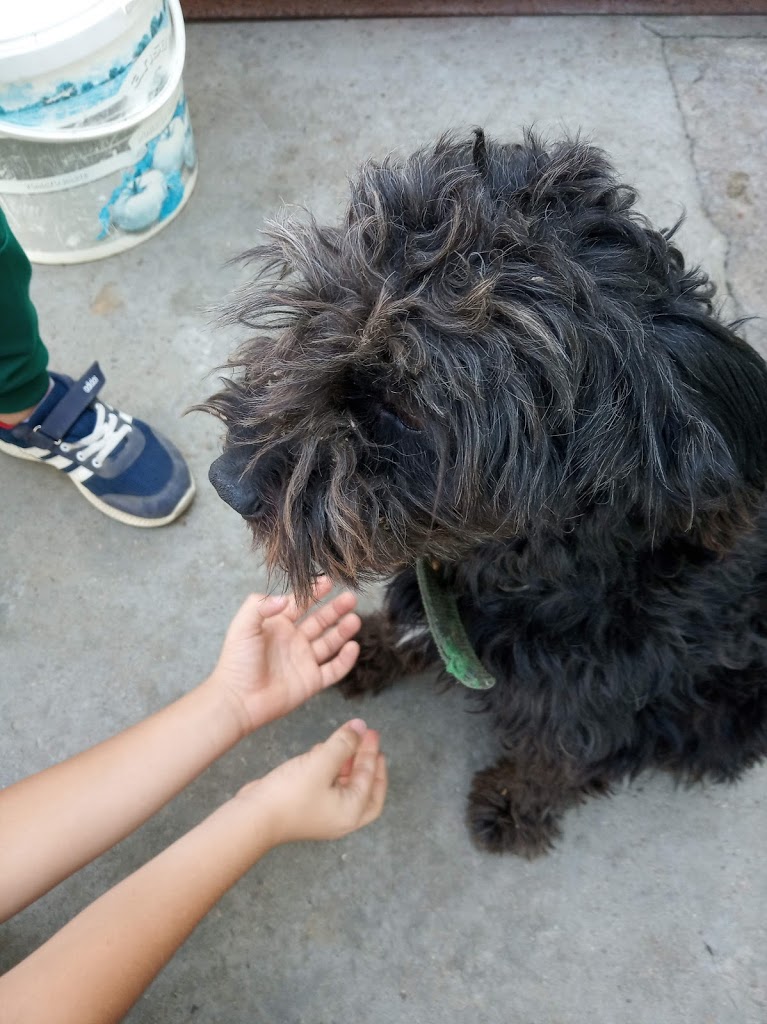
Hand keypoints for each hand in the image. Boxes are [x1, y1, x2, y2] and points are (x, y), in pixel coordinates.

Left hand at [207, 578, 361, 736]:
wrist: (238, 699)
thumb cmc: (237, 661)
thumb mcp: (243, 626)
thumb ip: (260, 606)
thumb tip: (285, 598)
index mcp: (278, 626)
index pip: (301, 605)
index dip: (314, 593)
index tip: (329, 581)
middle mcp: (294, 641)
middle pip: (320, 621)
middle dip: (336, 609)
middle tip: (350, 598)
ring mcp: (304, 661)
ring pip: (330, 643)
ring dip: (343, 631)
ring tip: (354, 620)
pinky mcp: (312, 681)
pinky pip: (334, 669)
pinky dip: (345, 660)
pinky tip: (352, 647)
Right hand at [237, 720, 386, 843]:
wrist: (253, 816)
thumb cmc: (290, 794)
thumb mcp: (321, 763)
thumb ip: (343, 744)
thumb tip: (360, 726)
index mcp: (352, 811)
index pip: (371, 780)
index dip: (371, 752)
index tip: (371, 731)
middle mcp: (341, 816)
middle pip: (365, 788)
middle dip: (367, 764)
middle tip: (368, 742)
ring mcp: (323, 813)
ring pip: (344, 786)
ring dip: (346, 764)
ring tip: (345, 742)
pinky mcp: (306, 806)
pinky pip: (326, 785)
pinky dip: (329, 768)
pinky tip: (322, 752)